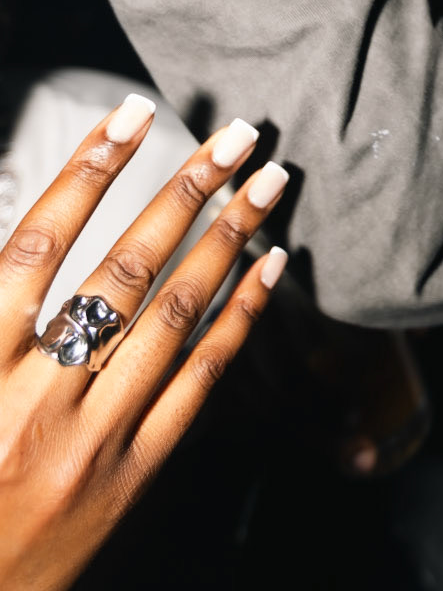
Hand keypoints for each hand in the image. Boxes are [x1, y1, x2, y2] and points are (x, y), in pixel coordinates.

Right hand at [0, 97, 287, 590]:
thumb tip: (25, 217)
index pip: (38, 246)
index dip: (87, 170)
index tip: (132, 112)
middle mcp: (35, 400)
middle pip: (126, 271)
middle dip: (186, 190)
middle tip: (236, 130)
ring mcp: (93, 442)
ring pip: (175, 320)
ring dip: (229, 240)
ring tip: (269, 180)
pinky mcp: (134, 478)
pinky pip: (199, 385)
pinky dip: (239, 321)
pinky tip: (270, 271)